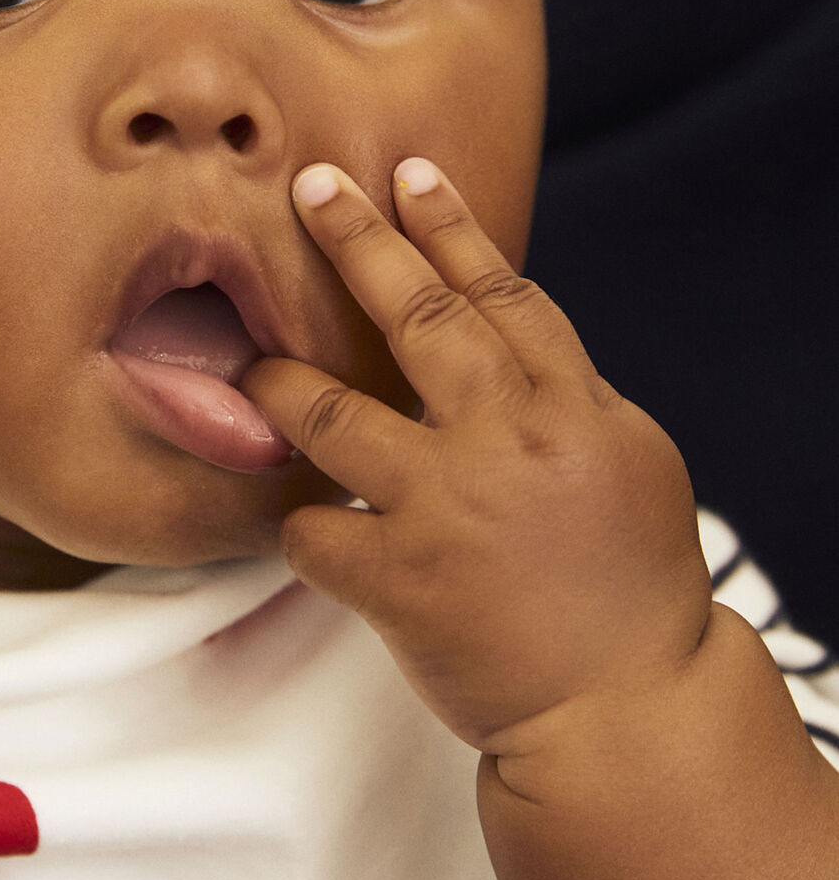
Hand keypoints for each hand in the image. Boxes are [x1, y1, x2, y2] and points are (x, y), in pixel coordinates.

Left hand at [242, 158, 713, 762]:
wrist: (625, 708)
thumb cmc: (630, 589)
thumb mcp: (628, 466)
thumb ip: (561, 399)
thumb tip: (501, 345)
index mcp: (571, 409)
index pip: (502, 295)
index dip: (451, 227)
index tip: (408, 171)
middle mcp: (507, 443)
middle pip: (418, 319)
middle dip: (359, 242)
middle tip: (310, 188)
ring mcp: (449, 510)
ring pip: (335, 416)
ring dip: (283, 383)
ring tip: (249, 362)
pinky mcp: (400, 582)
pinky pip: (312, 533)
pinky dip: (297, 526)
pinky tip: (293, 525)